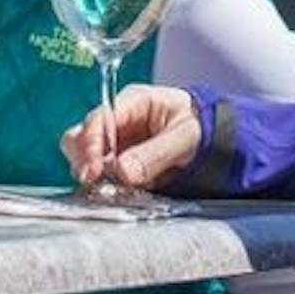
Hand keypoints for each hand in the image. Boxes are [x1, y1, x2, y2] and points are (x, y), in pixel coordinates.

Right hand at [63, 84, 202, 196]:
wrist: (214, 138)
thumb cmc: (201, 126)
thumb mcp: (185, 137)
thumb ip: (155, 154)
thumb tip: (123, 172)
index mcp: (134, 102)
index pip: (99, 119)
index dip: (91, 144)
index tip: (93, 171)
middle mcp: (118, 120)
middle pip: (79, 136)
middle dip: (83, 160)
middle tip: (93, 182)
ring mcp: (116, 142)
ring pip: (84, 156)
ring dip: (92, 174)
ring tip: (108, 189)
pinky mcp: (118, 162)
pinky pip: (100, 173)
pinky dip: (103, 184)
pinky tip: (116, 191)